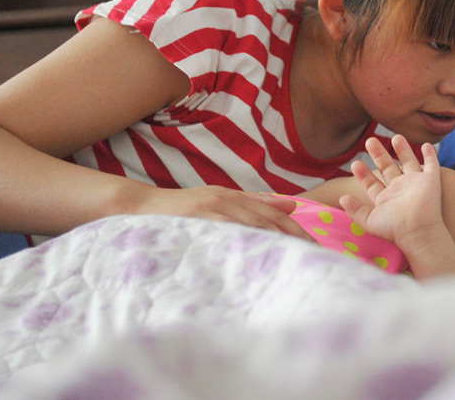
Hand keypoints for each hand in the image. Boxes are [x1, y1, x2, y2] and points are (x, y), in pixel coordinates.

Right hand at [127, 185, 311, 240]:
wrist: (138, 207)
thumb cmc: (180, 210)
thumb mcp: (218, 202)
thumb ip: (253, 203)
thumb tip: (292, 204)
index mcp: (233, 197)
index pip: (273, 214)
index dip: (296, 230)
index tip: (315, 247)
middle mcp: (226, 199)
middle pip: (269, 219)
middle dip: (294, 236)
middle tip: (315, 255)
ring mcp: (212, 208)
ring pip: (252, 224)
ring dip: (276, 239)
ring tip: (296, 256)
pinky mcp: (197, 218)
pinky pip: (226, 230)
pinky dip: (245, 239)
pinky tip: (259, 251)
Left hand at [339, 135, 442, 245]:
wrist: (417, 230)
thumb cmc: (394, 228)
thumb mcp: (369, 220)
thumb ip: (354, 210)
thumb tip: (342, 198)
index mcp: (385, 198)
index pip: (373, 183)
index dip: (364, 174)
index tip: (355, 164)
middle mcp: (400, 189)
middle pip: (388, 168)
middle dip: (379, 154)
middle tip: (370, 141)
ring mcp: (415, 184)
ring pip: (409, 162)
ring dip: (402, 150)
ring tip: (395, 137)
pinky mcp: (431, 181)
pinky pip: (431, 165)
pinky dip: (430, 155)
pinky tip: (427, 145)